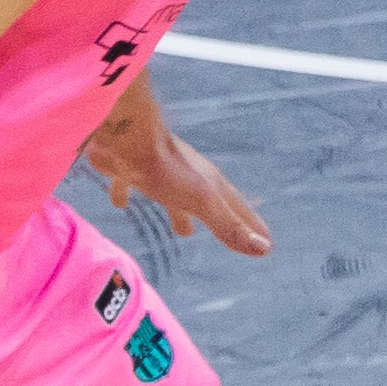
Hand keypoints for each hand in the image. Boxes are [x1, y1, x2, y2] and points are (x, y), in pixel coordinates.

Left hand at [85, 103, 271, 257]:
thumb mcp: (203, 202)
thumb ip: (228, 226)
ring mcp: (159, 172)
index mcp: (209, 184)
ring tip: (182, 229)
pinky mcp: (129, 169)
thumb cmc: (166, 169)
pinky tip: (120, 202)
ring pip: (174, 196)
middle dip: (220, 219)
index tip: (266, 242)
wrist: (126, 137)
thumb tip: (264, 249)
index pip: (237, 209)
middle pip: (209, 202)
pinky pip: (132, 185)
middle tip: (229, 237)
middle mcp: (189, 176)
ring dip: (180, 212)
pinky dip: (129, 193)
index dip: (252, 226)